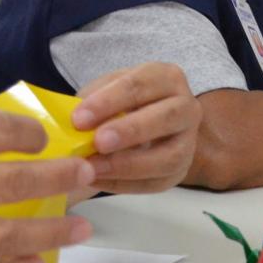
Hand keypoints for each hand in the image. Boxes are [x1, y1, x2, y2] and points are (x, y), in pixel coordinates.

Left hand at [70, 63, 200, 193]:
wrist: (139, 123)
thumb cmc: (119, 102)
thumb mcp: (106, 91)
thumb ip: (92, 101)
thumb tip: (74, 121)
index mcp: (167, 78)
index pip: (140, 86)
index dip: (109, 102)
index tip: (79, 119)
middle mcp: (187, 107)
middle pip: (166, 118)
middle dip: (130, 130)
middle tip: (99, 142)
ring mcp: (188, 141)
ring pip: (170, 156)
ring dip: (130, 164)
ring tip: (93, 168)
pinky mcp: (181, 170)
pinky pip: (157, 182)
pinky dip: (124, 184)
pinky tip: (97, 180)